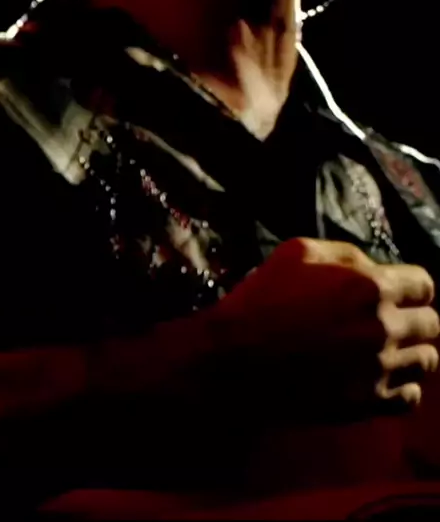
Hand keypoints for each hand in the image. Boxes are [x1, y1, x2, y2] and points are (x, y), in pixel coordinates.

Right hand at [215, 238, 439, 417]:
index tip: (395, 290)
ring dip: (411, 350)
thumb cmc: (262, 299)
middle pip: (431, 323)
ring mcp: (379, 369)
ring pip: (427, 360)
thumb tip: (372, 266)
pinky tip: (381, 376)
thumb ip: (345, 254)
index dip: (409, 285)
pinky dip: (402, 386)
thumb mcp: (298, 252)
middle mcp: (384, 327)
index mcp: (370, 287)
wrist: (234, 360)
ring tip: (387, 348)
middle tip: (387, 318)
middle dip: (412, 316)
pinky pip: (411, 397)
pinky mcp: (368, 402)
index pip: (424, 284)